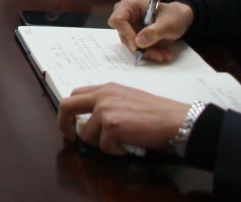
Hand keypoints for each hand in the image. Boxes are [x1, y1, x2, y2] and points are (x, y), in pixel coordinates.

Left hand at [56, 83, 191, 154]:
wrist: (176, 120)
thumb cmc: (157, 113)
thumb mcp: (128, 99)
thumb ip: (109, 103)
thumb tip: (91, 120)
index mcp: (106, 88)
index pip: (76, 94)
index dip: (70, 111)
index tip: (73, 123)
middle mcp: (103, 96)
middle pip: (67, 106)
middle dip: (64, 124)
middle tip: (71, 137)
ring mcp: (106, 110)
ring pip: (87, 134)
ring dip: (101, 143)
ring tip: (121, 143)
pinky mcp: (112, 126)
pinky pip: (103, 146)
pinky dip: (115, 151)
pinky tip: (129, 147)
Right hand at [109, 0, 193, 62]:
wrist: (181, 19)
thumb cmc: (175, 15)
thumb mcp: (168, 23)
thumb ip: (154, 32)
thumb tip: (138, 43)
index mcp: (130, 4)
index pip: (118, 19)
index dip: (125, 33)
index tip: (137, 46)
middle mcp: (126, 14)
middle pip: (124, 34)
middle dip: (140, 47)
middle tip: (158, 55)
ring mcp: (129, 25)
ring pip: (131, 43)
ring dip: (147, 52)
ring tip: (164, 55)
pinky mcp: (134, 35)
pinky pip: (137, 47)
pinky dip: (149, 52)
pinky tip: (162, 53)